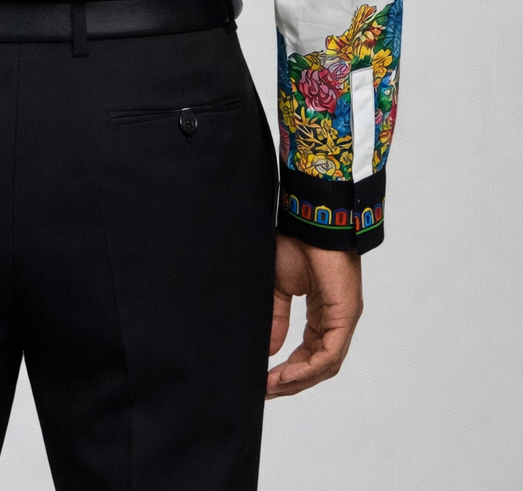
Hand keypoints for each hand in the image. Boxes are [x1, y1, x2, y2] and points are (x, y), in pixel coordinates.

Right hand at [266, 234, 362, 397]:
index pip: (310, 354)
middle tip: (266, 391)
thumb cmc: (297, 244)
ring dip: (298, 380)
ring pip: (325, 365)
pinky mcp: (346, 315)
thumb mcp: (280, 287)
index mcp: (324, 315)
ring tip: (272, 386)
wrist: (310, 219)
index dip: (288, 371)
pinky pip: (329, 353)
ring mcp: (344, 319)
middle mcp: (337, 321)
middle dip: (292, 381)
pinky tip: (286, 374)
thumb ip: (277, 318)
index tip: (264, 381)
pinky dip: (308, 368)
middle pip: (318, 366)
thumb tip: (269, 351)